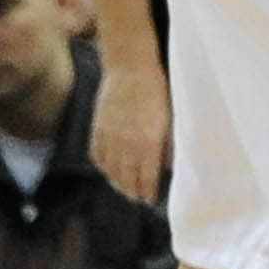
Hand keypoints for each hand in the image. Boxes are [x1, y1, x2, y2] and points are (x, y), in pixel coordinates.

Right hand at [91, 56, 172, 203]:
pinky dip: (103, 167)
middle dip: (133, 191)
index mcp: (148, 140)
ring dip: (118, 183)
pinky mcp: (98, 128)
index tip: (151, 200)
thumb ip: (169, 143)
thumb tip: (170, 165)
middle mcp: (126, 142)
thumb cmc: (157, 89)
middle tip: (139, 199)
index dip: (148, 190)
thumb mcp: (171, 116)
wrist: (130, 68)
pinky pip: (97, 155)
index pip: (146, 175)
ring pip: (111, 169)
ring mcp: (109, 136)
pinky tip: (109, 171)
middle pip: (127, 176)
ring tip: (126, 190)